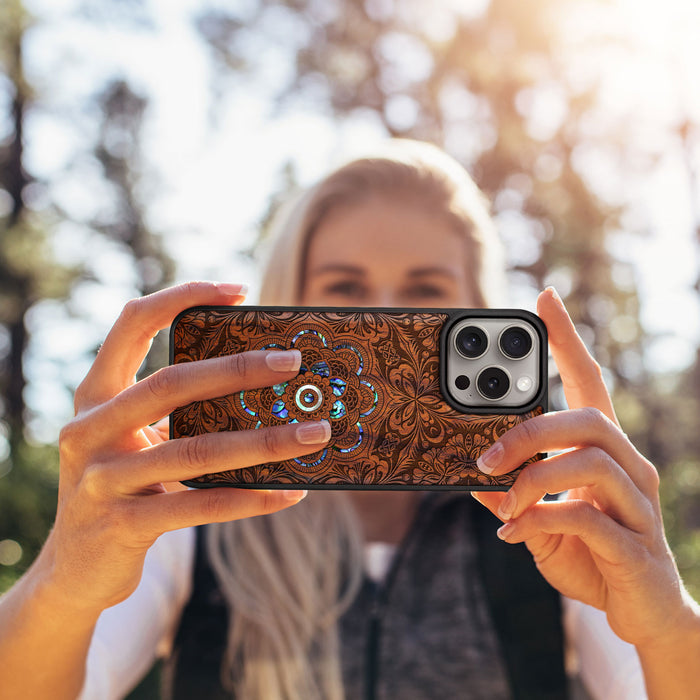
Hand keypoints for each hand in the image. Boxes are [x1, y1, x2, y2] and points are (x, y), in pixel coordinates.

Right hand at [41, 282, 329, 614]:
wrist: (74, 569)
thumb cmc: (122, 487)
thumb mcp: (135, 441)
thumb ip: (175, 413)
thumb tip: (264, 387)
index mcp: (95, 396)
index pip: (132, 324)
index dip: (181, 297)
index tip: (238, 291)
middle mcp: (90, 430)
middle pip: (171, 383)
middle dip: (238, 368)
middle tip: (294, 361)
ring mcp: (102, 479)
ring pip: (196, 450)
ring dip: (265, 441)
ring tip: (315, 433)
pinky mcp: (123, 525)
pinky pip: (201, 505)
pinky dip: (252, 498)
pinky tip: (291, 493)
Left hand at [472, 287, 695, 649]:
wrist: (642, 613)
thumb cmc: (591, 554)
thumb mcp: (539, 519)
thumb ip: (513, 496)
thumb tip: (472, 478)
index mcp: (604, 451)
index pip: (589, 382)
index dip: (568, 340)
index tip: (545, 299)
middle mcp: (629, 467)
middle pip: (588, 419)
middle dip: (530, 431)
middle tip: (485, 458)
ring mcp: (638, 505)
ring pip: (590, 462)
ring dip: (533, 478)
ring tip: (502, 501)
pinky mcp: (636, 545)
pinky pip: (587, 518)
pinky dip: (541, 519)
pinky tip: (514, 533)